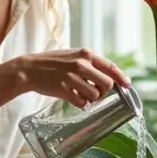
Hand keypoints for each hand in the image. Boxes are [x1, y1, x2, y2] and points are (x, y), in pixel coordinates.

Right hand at [14, 48, 131, 107]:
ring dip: (91, 98)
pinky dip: (80, 103)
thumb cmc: (52, 62)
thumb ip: (90, 63)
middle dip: (103, 91)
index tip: (127, 85)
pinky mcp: (64, 90)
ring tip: (80, 93)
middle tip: (94, 91)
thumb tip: (110, 77)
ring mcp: (72, 77)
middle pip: (107, 84)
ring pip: (95, 95)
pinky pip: (82, 103)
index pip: (111, 67)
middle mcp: (81, 64)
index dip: (122, 78)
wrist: (29, 69)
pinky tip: (72, 97)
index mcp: (86, 54)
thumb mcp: (73, 55)